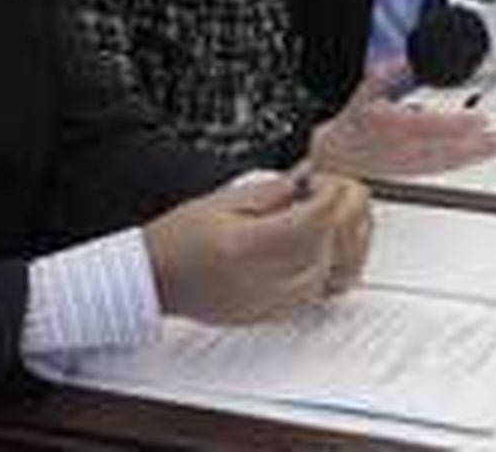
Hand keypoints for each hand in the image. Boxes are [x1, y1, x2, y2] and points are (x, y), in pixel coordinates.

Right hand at [145, 172, 371, 324]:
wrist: (155, 280)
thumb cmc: (178, 240)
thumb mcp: (220, 200)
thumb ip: (269, 192)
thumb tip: (305, 180)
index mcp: (245, 246)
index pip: (311, 221)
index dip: (329, 196)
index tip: (327, 182)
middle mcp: (260, 280)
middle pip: (326, 247)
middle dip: (340, 215)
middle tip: (334, 194)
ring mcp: (268, 303)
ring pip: (329, 275)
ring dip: (341, 243)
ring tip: (333, 220)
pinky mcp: (271, 315)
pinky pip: (318, 293)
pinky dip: (330, 268)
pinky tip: (324, 249)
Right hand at [309, 61, 495, 177]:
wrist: (340, 156)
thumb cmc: (355, 124)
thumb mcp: (366, 90)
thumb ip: (388, 73)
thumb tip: (408, 59)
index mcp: (391, 126)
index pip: (428, 127)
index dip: (456, 125)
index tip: (480, 119)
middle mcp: (403, 148)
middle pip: (446, 148)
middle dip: (477, 144)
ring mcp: (411, 163)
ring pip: (449, 160)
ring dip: (477, 154)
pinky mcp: (417, 171)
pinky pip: (445, 167)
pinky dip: (465, 161)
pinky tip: (482, 154)